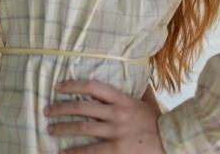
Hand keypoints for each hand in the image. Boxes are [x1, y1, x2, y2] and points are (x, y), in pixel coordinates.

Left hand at [43, 79, 165, 153]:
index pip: (92, 87)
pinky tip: (63, 153)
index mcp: (122, 99)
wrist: (172, 141)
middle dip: (61, 108)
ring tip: (50, 129)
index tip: (59, 86)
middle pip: (82, 107)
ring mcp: (115, 132)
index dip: (73, 85)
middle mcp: (116, 113)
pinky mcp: (116, 150)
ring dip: (63, 128)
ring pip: (82, 128)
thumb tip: (139, 73)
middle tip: (47, 110)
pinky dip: (74, 152)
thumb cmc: (158, 121)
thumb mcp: (148, 101)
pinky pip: (90, 151)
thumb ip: (140, 89)